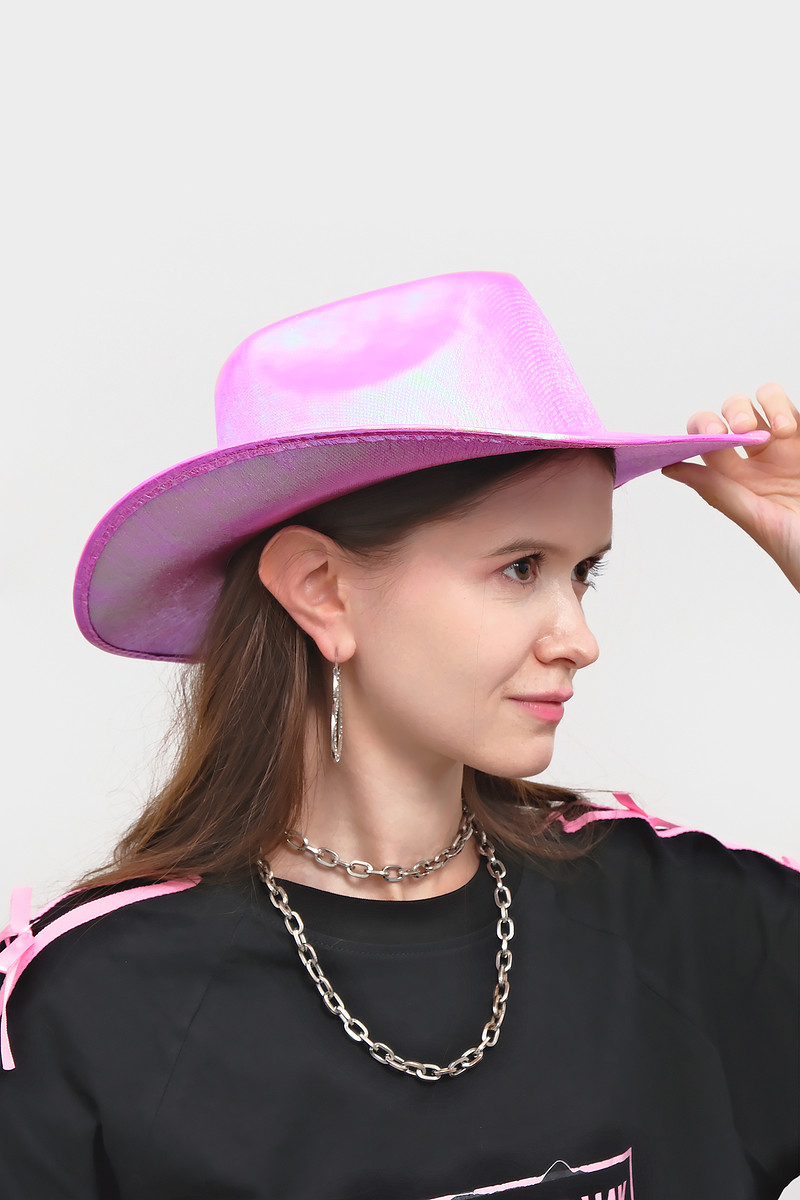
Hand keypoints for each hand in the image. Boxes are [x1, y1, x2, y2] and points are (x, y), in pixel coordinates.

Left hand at [662, 383, 799, 591]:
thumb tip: (670, 468)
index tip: (709, 436)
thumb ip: (717, 489)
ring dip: (763, 405)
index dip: (700, 431)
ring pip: (764, 402)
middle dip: (729, 413)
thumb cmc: (797, 553)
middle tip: (737, 430)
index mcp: (738, 481)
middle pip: (732, 415)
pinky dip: (786, 407)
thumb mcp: (755, 520)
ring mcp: (790, 448)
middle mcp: (761, 461)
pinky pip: (794, 408)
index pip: (707, 443)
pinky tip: (790, 429)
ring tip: (779, 431)